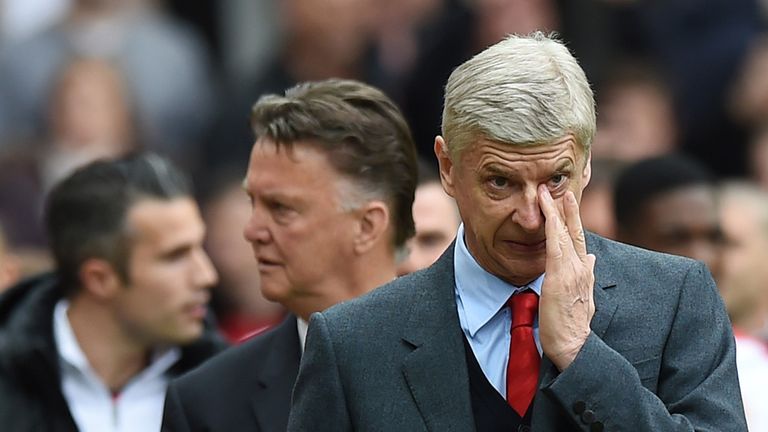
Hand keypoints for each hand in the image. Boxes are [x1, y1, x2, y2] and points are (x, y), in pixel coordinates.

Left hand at [537, 186, 595, 370]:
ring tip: (550, 193)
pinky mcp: (559, 276)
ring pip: (564, 234)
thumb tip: (591, 257)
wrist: (574, 345)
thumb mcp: (584, 297)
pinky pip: (554, 245)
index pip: (580, 241)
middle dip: (570, 209)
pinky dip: (552, 226)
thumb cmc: (573, 326)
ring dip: (557, 211)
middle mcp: (582, 268)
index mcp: (585, 272)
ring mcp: (572, 271)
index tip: (569, 205)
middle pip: (576, 232)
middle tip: (564, 189)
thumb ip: (586, 275)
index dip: (575, 221)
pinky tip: (548, 213)